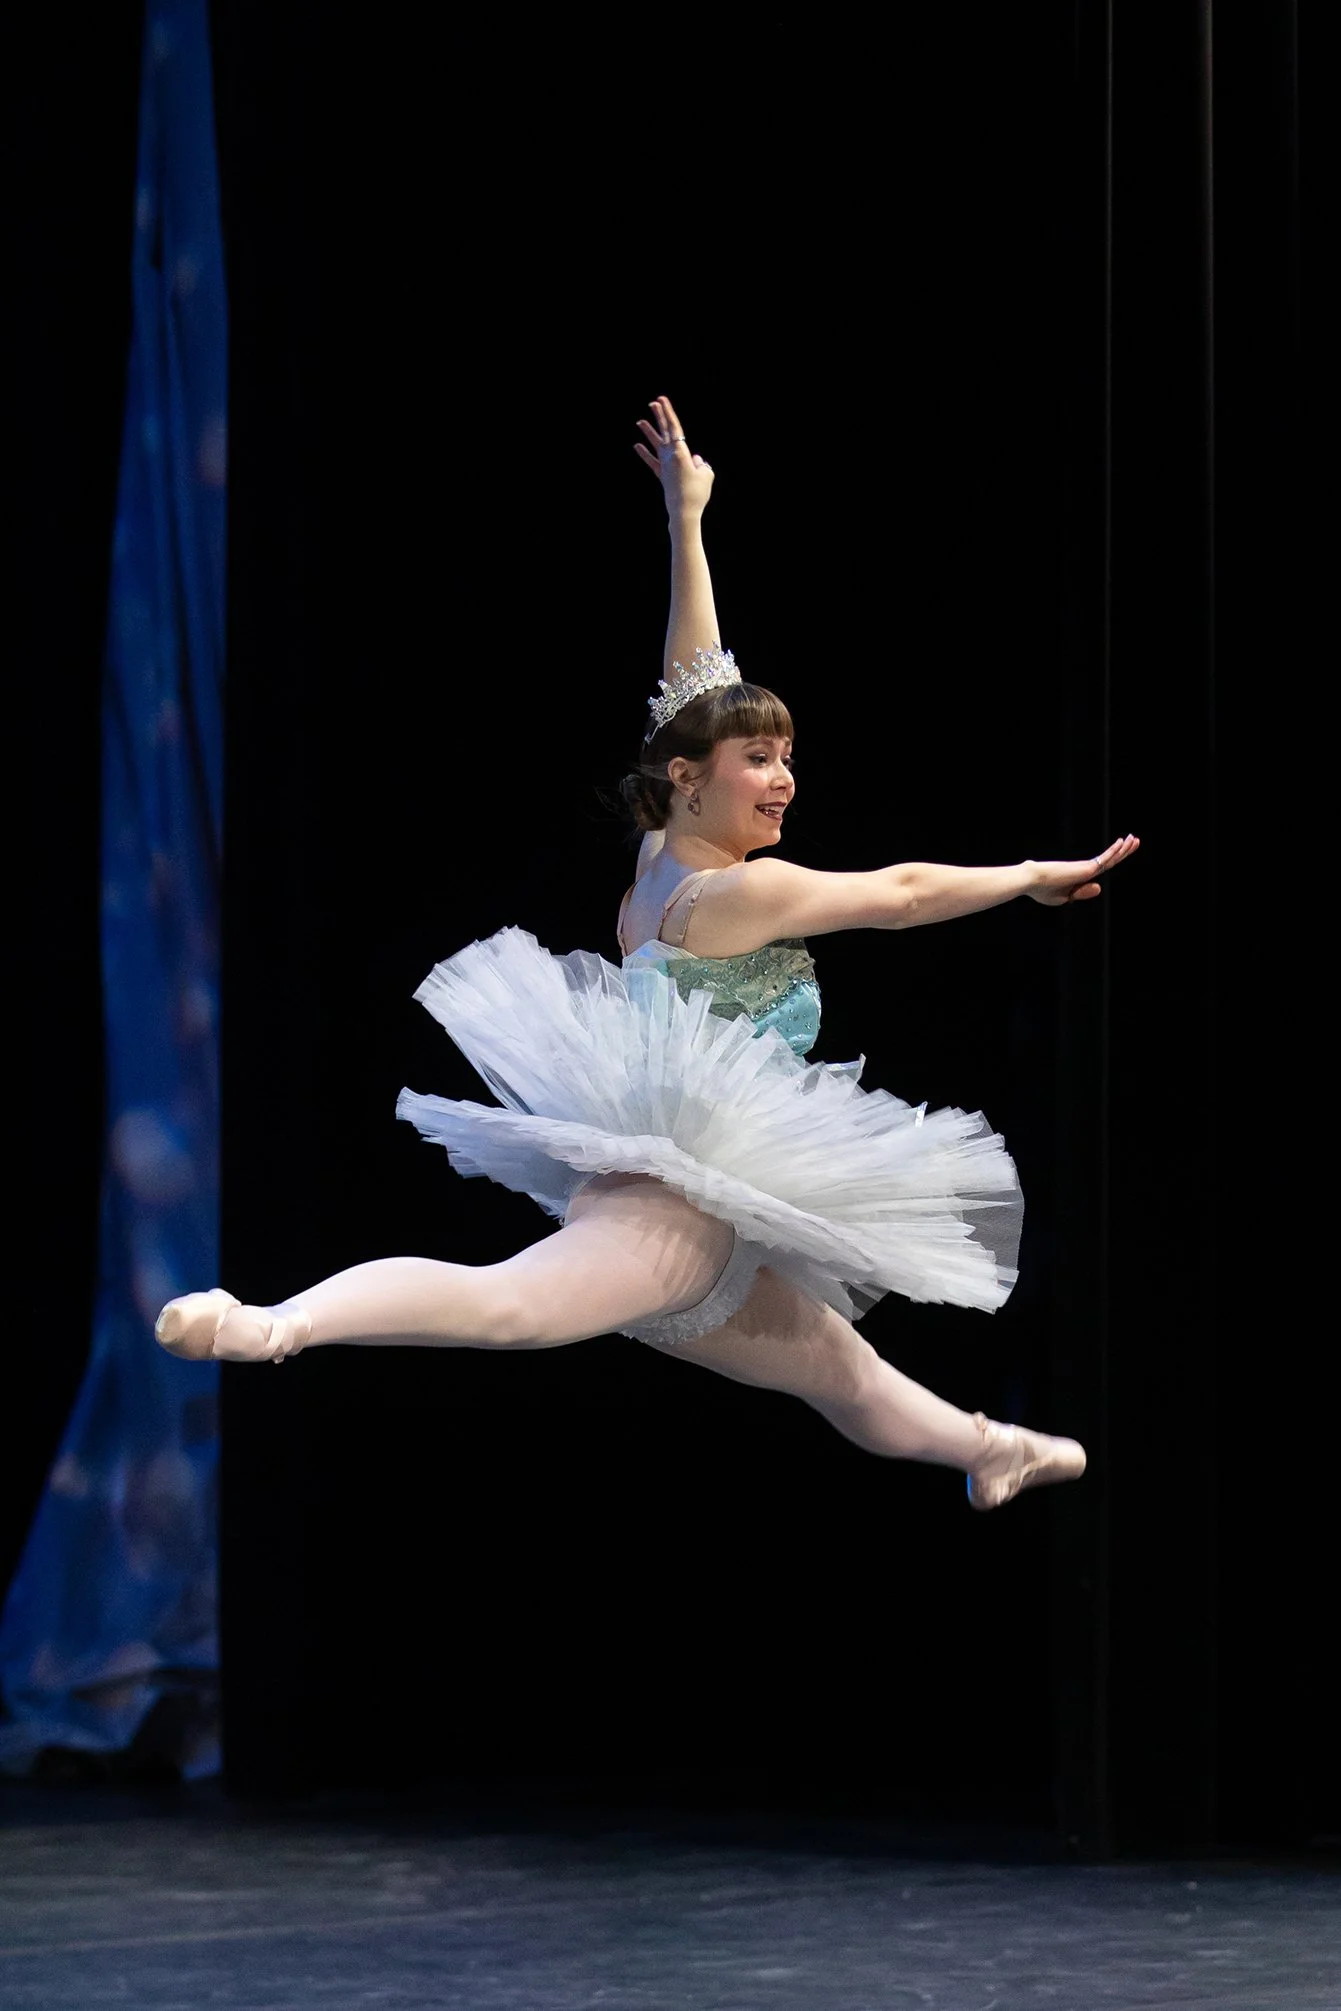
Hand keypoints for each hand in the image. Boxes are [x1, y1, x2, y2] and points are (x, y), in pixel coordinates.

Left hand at [634, 395, 714, 519]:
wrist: (684, 513)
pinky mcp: (662, 476)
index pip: (674, 428)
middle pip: (664, 432)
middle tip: (654, 402)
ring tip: (639, 421)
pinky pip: (652, 462)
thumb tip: (696, 460)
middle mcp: (670, 456)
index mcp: (681, 452)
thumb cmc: (697, 494)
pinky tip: (636, 446)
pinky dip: (645, 454)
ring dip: (648, 432)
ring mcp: (664, 466)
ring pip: (656, 444)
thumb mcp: (706, 475)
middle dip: (660, 416)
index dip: (668, 413)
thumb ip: (702, 464)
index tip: (662, 400)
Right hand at [1027, 834, 1140, 905]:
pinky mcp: (1085, 867)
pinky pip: (1104, 859)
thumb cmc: (1042, 891)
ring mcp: (1086, 868)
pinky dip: (1115, 851)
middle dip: (1124, 851)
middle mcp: (1085, 870)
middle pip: (1110, 860)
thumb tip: (1100, 888)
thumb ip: (1082, 892)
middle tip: (1134, 839)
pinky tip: (1123, 843)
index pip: (1102, 867)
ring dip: (1124, 849)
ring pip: (1111, 858)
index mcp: (1080, 877)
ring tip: (1134, 838)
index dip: (1114, 859)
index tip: (1121, 851)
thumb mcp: (1064, 897)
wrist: (1031, 881)